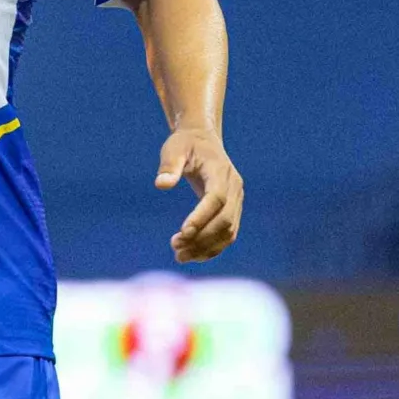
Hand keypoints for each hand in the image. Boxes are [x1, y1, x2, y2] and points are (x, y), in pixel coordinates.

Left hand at [157, 127, 242, 261]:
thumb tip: (162, 184)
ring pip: (228, 231)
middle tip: (175, 248)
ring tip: (180, 256)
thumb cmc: (185, 144)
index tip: (183, 232)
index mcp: (221, 171)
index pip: (216, 198)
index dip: (202, 216)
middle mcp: (234, 188)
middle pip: (225, 219)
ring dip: (206, 247)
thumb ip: (169, 165)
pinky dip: (212, 248)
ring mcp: (237, 200)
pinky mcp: (233, 210)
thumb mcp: (174, 148)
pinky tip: (192, 256)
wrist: (203, 141)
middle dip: (201, 237)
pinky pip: (227, 234)